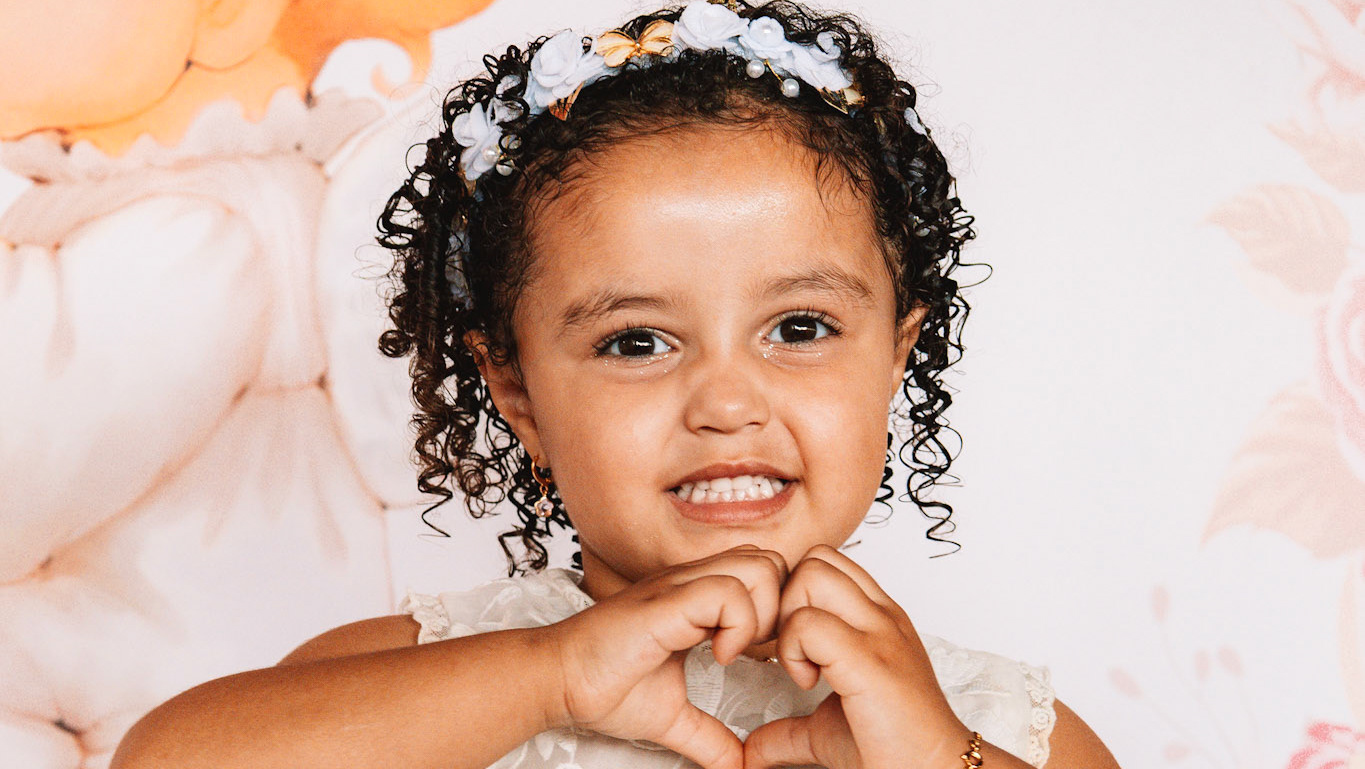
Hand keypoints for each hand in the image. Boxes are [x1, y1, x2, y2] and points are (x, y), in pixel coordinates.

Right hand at [546, 545, 787, 768]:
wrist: (556, 680)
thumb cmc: (603, 685)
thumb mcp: (672, 715)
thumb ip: (709, 735)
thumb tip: (737, 765)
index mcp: (697, 597)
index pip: (764, 571)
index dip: (776, 611)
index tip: (762, 657)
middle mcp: (692, 582)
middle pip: (771, 559)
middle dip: (779, 608)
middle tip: (756, 652)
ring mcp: (680, 586)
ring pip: (758, 567)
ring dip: (761, 614)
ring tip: (736, 653)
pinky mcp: (667, 603)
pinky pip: (727, 592)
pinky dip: (738, 625)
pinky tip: (718, 657)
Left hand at [744, 545, 973, 768]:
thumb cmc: (894, 750)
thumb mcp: (828, 729)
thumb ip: (789, 728)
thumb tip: (751, 748)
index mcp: (876, 619)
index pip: (826, 562)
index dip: (793, 595)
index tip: (791, 644)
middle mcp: (881, 616)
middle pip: (815, 558)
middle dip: (786, 598)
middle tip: (789, 649)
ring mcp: (880, 633)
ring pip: (811, 574)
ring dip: (790, 619)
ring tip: (802, 664)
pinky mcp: (871, 661)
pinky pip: (810, 624)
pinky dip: (793, 650)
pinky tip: (808, 683)